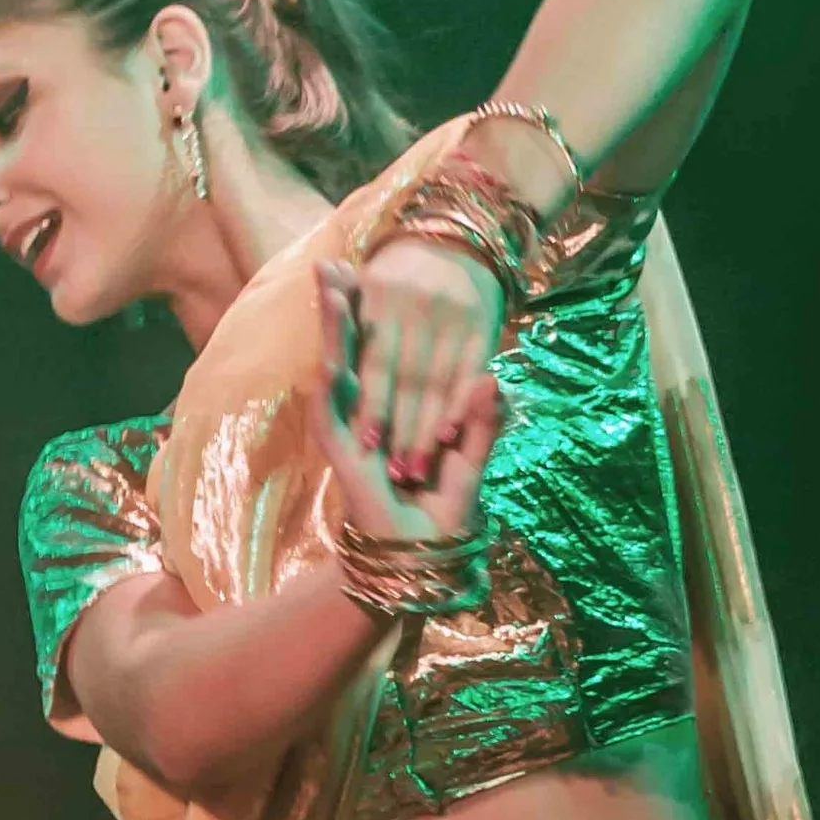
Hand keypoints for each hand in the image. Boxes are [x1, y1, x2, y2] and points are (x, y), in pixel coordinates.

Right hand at [312, 261, 502, 543]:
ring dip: (331, 331)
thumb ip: (478, 418)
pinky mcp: (341, 453)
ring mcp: (348, 431)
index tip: (372, 267)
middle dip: (340, 307)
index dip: (371, 309)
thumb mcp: (471, 456)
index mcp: (393, 408)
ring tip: (329, 286)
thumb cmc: (446, 512)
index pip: (379, 348)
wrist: (424, 558)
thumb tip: (491, 377)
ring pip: (335, 370)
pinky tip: (330, 349)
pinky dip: (331, 379)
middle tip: (330, 261)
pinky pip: (332, 410)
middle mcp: (364, 414)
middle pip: (350, 349)